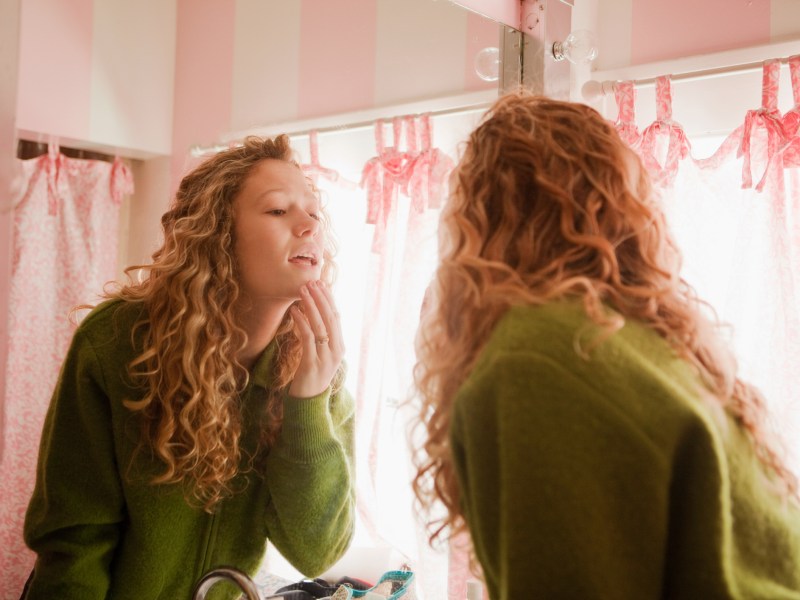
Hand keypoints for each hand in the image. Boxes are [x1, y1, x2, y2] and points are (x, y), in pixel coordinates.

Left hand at [288, 281, 344, 397]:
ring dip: (311, 306)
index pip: (337, 317)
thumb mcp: (320, 354)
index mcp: (340, 346)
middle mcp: (336, 351)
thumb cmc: (312, 374)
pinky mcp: (312, 364)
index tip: (321, 284)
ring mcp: (326, 358)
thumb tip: (316, 314)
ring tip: (302, 291)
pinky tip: (294, 311)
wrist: (308, 401)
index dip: (329, 299)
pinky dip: (302, 322)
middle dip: (321, 298)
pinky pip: (308, 338)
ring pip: (320, 326)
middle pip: (331, 318)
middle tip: (311, 282)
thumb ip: (321, 337)